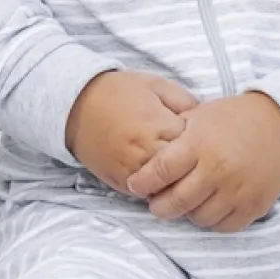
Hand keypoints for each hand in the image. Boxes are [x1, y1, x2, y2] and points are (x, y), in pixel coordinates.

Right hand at [63, 70, 198, 191]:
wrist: (75, 104)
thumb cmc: (118, 91)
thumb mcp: (154, 84)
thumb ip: (184, 100)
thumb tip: (204, 117)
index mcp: (158, 126)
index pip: (194, 145)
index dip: (199, 141)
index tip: (199, 136)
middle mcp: (145, 152)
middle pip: (184, 172)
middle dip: (190, 165)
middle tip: (193, 157)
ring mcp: (132, 170)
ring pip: (167, 188)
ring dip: (174, 181)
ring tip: (178, 169)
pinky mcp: (120, 182)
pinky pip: (146, 194)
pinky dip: (156, 188)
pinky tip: (159, 175)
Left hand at [126, 91, 279, 232]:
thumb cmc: (232, 118)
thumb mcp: (199, 115)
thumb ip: (173, 134)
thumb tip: (144, 151)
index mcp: (199, 144)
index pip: (161, 171)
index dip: (142, 182)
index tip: (134, 185)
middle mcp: (217, 169)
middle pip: (177, 202)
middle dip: (159, 206)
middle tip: (155, 203)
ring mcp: (237, 190)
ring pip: (199, 218)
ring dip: (187, 214)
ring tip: (184, 203)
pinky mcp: (253, 205)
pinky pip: (224, 226)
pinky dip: (213, 221)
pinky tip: (208, 207)